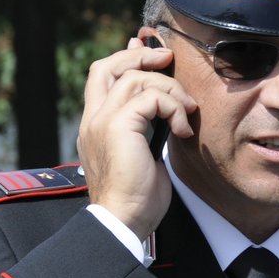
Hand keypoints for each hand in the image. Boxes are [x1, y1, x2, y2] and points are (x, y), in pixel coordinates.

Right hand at [77, 38, 195, 239]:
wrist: (124, 221)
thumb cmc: (136, 198)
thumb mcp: (142, 154)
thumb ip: (146, 128)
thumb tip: (162, 107)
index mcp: (95, 126)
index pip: (101, 78)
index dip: (125, 59)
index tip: (152, 56)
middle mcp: (92, 119)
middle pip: (107, 66)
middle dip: (140, 57)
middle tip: (167, 59)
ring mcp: (102, 121)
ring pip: (135, 78)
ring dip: (169, 89)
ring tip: (186, 112)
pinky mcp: (118, 126)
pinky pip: (150, 97)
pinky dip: (173, 107)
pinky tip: (182, 129)